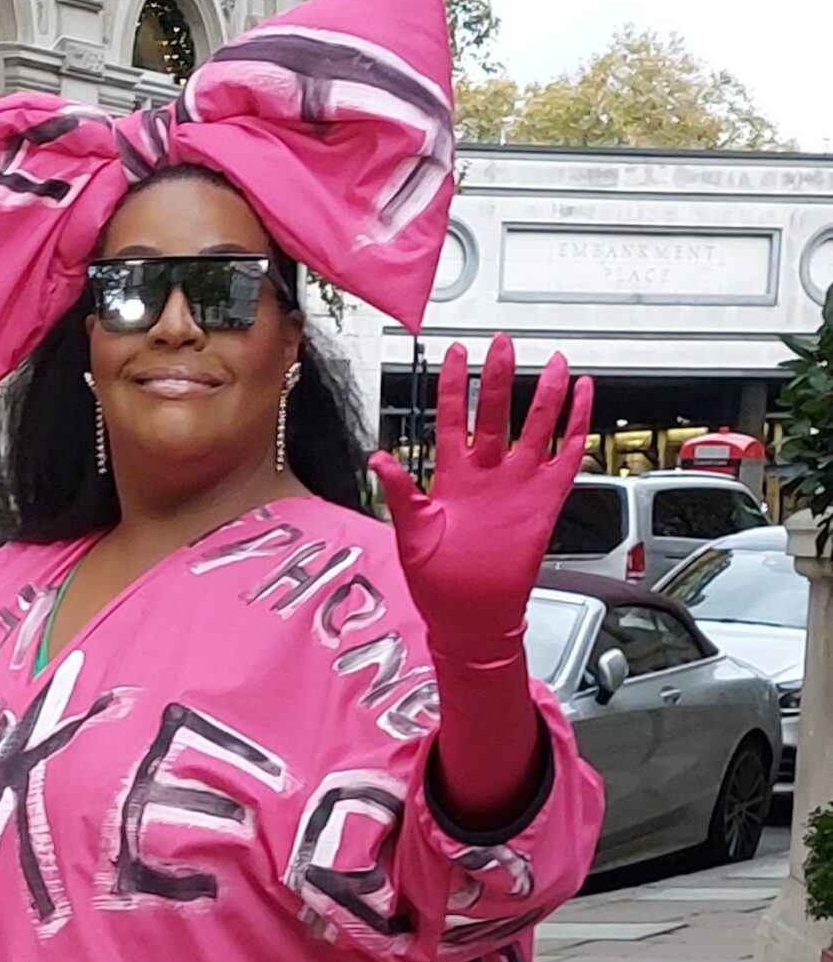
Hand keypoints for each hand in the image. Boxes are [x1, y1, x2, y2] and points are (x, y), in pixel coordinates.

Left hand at [371, 338, 594, 663]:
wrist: (470, 617)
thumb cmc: (438, 583)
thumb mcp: (410, 534)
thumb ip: (399, 491)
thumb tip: (378, 458)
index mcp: (451, 477)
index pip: (450, 419)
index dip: (452, 386)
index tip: (455, 353)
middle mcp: (486, 474)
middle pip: (494, 413)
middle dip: (499, 378)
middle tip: (503, 345)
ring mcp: (517, 485)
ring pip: (534, 428)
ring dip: (544, 395)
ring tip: (554, 363)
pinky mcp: (544, 501)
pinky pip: (565, 457)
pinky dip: (576, 426)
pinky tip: (583, 397)